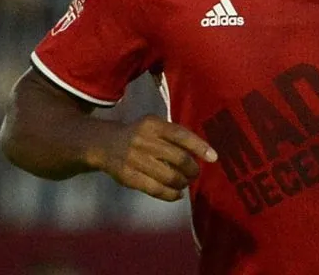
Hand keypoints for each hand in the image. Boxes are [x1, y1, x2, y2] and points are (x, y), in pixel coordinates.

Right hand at [92, 115, 217, 201]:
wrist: (104, 144)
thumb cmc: (139, 135)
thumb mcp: (154, 127)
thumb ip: (174, 136)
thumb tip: (203, 154)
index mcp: (153, 124)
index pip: (181, 135)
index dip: (199, 146)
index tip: (214, 157)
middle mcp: (143, 140)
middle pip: (177, 158)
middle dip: (192, 169)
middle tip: (195, 174)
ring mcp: (134, 158)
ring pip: (168, 176)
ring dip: (182, 182)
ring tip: (184, 183)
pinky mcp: (128, 176)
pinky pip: (155, 189)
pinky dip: (170, 194)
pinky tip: (176, 194)